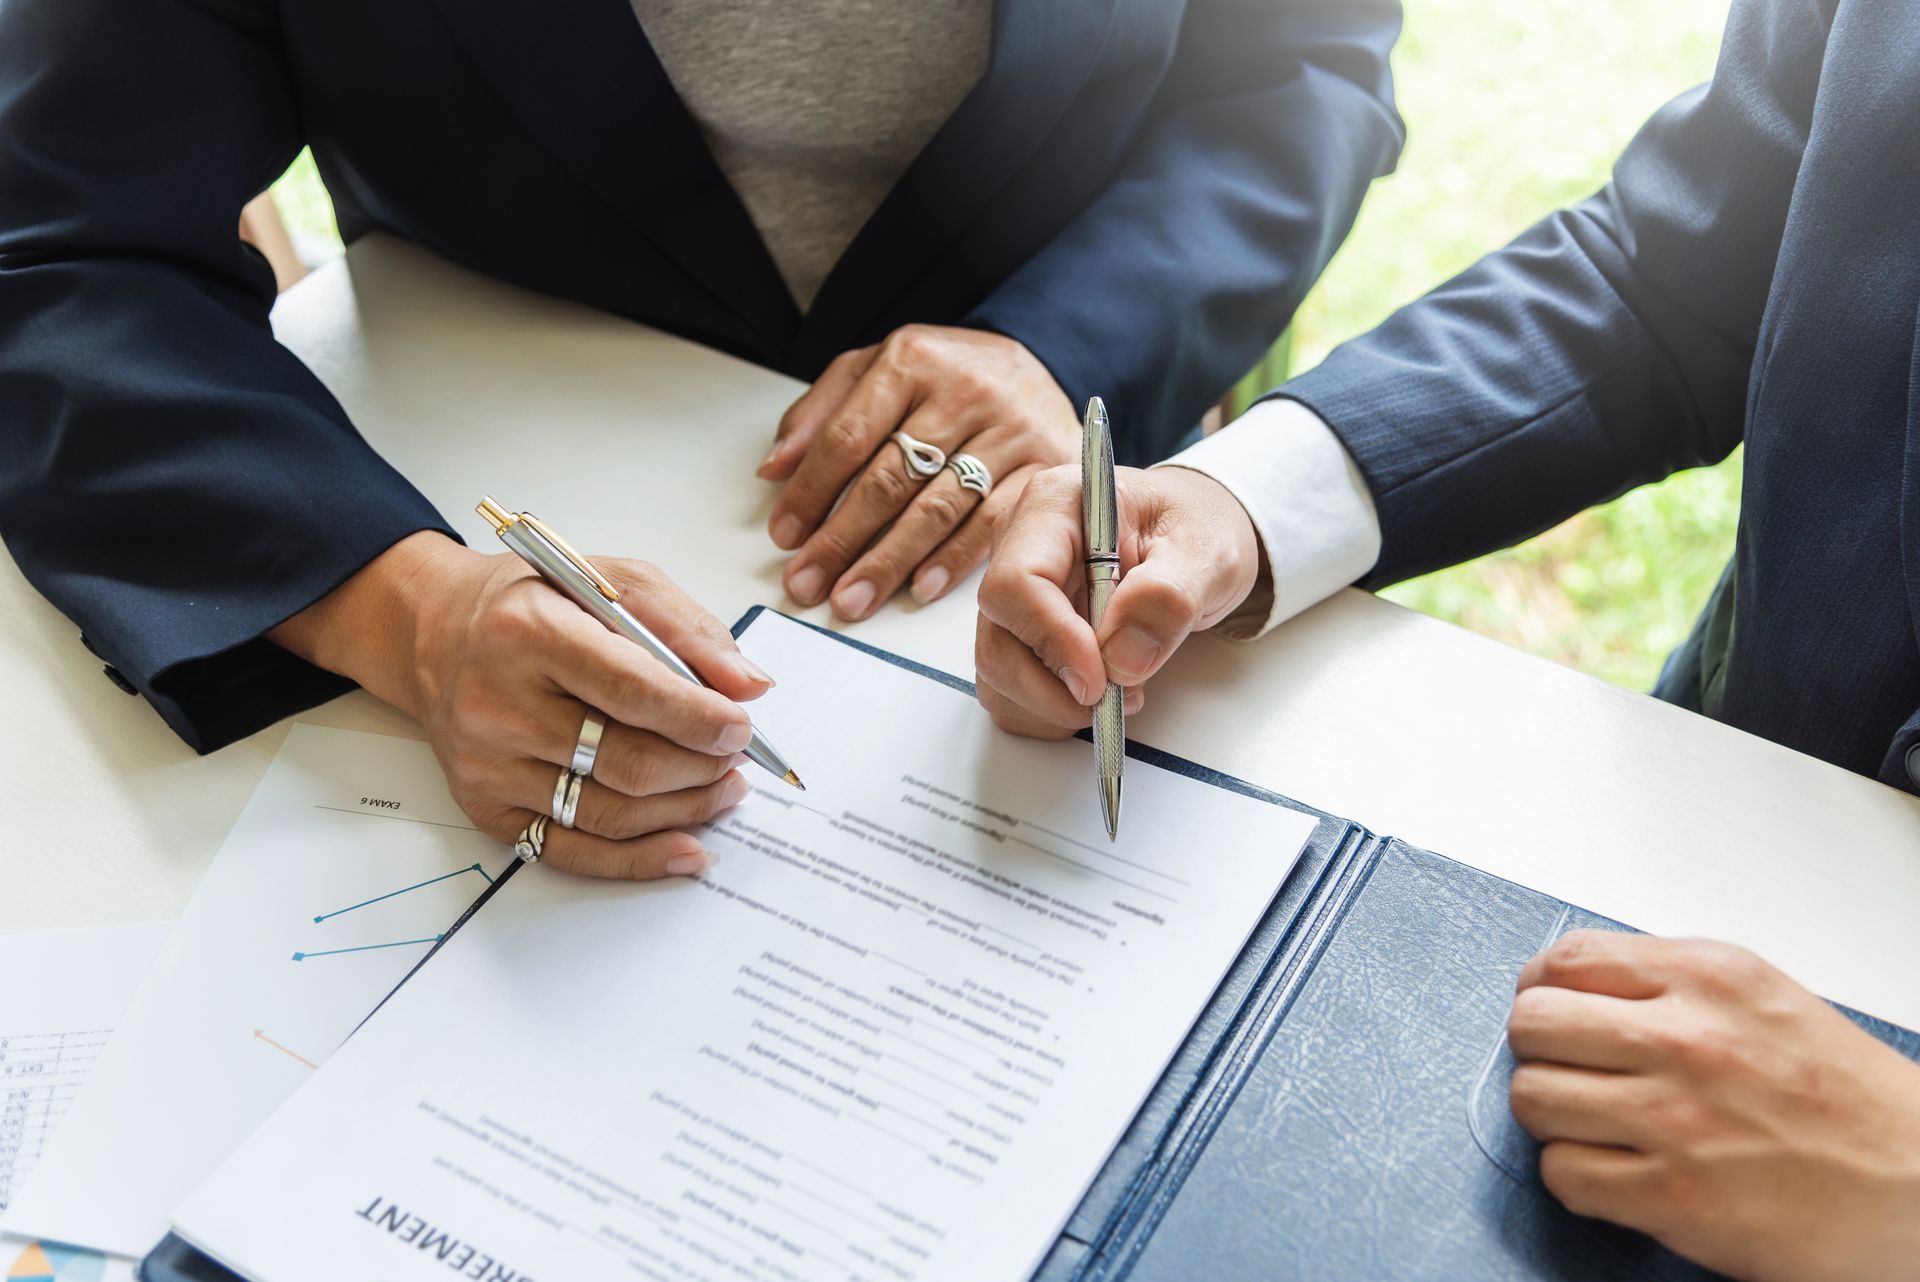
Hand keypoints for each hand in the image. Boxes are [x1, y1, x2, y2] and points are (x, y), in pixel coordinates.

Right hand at [269, 532, 772, 878]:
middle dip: (701, 767)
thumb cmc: (531, 605)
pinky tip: (686, 848)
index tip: (743, 727)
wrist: (434, 635)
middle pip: (626, 762)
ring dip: (684, 810)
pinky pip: (573, 851)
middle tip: (738, 758)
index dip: (699, 718)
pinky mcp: (486, 808)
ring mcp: (488, 765)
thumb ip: (685, 628)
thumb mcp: (610, 581)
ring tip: (723, 790)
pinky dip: (639, 859)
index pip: (632, 690)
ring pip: (609, 813)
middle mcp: (498, 704)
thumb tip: (748, 685)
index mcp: (529, 633)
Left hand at [758, 325, 1077, 620]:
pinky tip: (920, 586)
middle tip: (808, 583)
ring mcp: (1008, 430)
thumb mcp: (877, 368)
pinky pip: (992, 521)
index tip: (785, 536)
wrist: (1040, 361)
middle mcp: (962, 392)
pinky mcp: (1043, 465)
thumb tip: (774, 468)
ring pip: (937, 507)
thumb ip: (822, 413)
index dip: (811, 492)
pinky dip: (953, 559)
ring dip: (889, 562)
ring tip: (854, 598)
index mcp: (911, 360)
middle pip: (889, 478)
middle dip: (841, 540)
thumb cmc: (946, 374)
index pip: (848, 436)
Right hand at [974, 465, 1260, 738]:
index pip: (1017, 583)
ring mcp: (1014, 594)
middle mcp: (1019, 546)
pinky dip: (1050, 712)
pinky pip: (1010, 692)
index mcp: (1054, 505)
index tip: (1099, 680)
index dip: (1053, 640)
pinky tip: (1095, 695)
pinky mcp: (1018, 632)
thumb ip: (1168, 597)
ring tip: (1118, 693)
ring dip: (1054, 705)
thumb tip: (1122, 656)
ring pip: (998, 672)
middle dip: (1053, 688)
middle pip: (998, 637)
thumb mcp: (1206, 552)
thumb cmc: (1195, 528)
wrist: (1193, 541)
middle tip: (1116, 699)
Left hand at [1508, 931, 1919, 1281]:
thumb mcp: (1761, 999)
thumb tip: (1575, 986)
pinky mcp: (1673, 1196)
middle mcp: (1688, 1040)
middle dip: (1540, 1049)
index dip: (1543, 987)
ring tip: (1592, 1123)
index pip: (1567, 959)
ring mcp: (1676, 1120)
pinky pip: (1562, 1174)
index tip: (1553, 1009)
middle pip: (1533, 1024)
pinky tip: (1613, 1171)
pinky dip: (1575, 1176)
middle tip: (1568, 1069)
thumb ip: (1669, 983)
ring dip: (1551, 1115)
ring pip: (1533, 1098)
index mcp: (1710, 979)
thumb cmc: (1849, 1101)